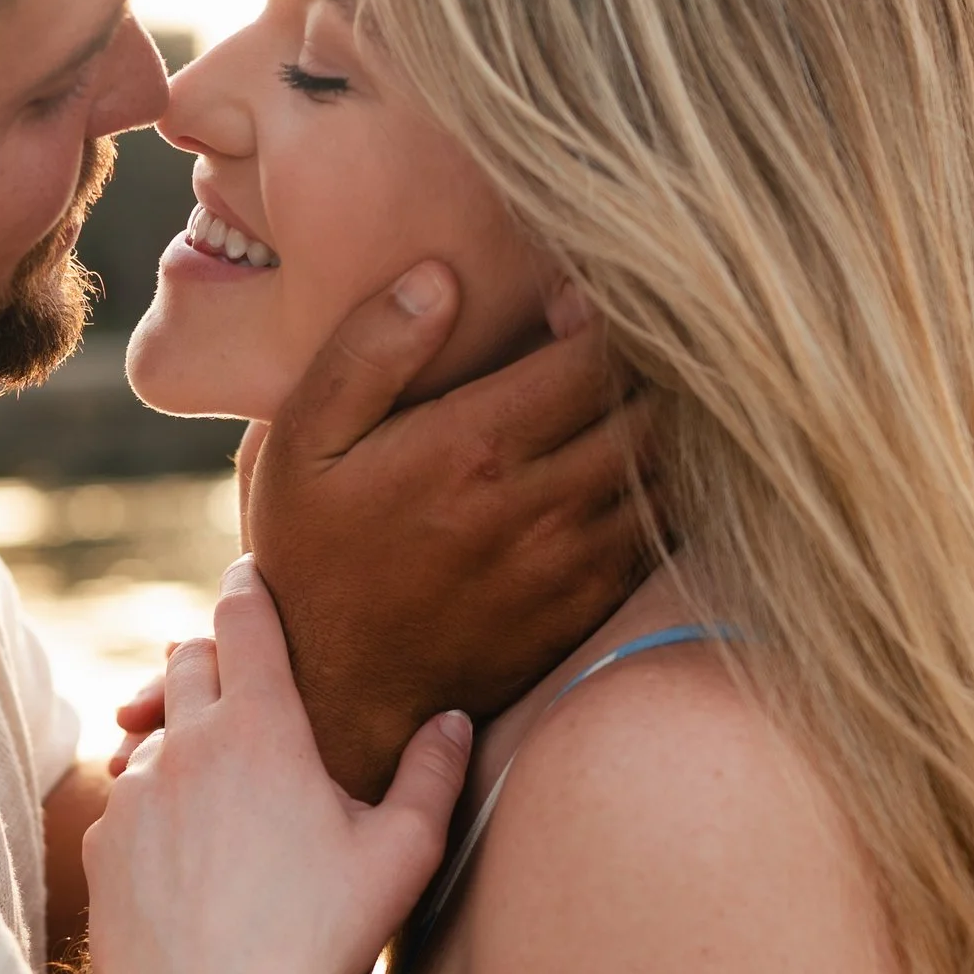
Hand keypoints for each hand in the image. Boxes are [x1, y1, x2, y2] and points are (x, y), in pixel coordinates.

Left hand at [82, 555, 471, 973]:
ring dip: (177, 737)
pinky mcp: (101, 848)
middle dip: (209, 654)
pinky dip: (149, 804)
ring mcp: (133, 796)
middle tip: (233, 665)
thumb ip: (431, 776)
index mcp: (261, 729)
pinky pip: (122, 802)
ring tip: (211, 772)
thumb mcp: (401, 857)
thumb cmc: (326, 938)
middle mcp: (186, 746)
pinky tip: (179, 842)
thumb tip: (453, 721)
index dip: (247, 587)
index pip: (243, 621)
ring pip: (150, 736)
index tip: (248, 574)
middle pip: (184, 662)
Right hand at [246, 264, 656, 799]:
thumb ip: (369, 351)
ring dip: (663, 421)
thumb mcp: (304, 445)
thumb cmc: (316, 555)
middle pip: (652, 404)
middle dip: (649, 360)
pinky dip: (663, 483)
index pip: (596, 353)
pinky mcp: (593, 604)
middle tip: (620, 340)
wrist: (339, 698)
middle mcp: (543, 504)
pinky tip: (626, 463)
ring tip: (629, 395)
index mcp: (477, 447)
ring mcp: (577, 561)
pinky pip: (664, 526)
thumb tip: (441, 275)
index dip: (606, 311)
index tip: (575, 303)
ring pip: (669, 465)